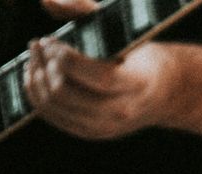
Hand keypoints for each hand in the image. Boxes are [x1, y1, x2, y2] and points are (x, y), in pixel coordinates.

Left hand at [26, 0, 180, 140]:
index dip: (65, 57)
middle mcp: (121, 110)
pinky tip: (34, 74)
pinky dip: (36, 94)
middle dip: (44, 64)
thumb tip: (47, 0)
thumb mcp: (125, 29)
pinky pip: (52, 116)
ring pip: (54, 105)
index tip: (51, 40)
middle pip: (65, 93)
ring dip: (36, 77)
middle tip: (39, 44)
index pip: (96, 76)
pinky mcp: (91, 132)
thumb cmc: (142, 53)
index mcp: (137, 83)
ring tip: (35, 56)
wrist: (167, 92)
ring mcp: (105, 126)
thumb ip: (86, 10)